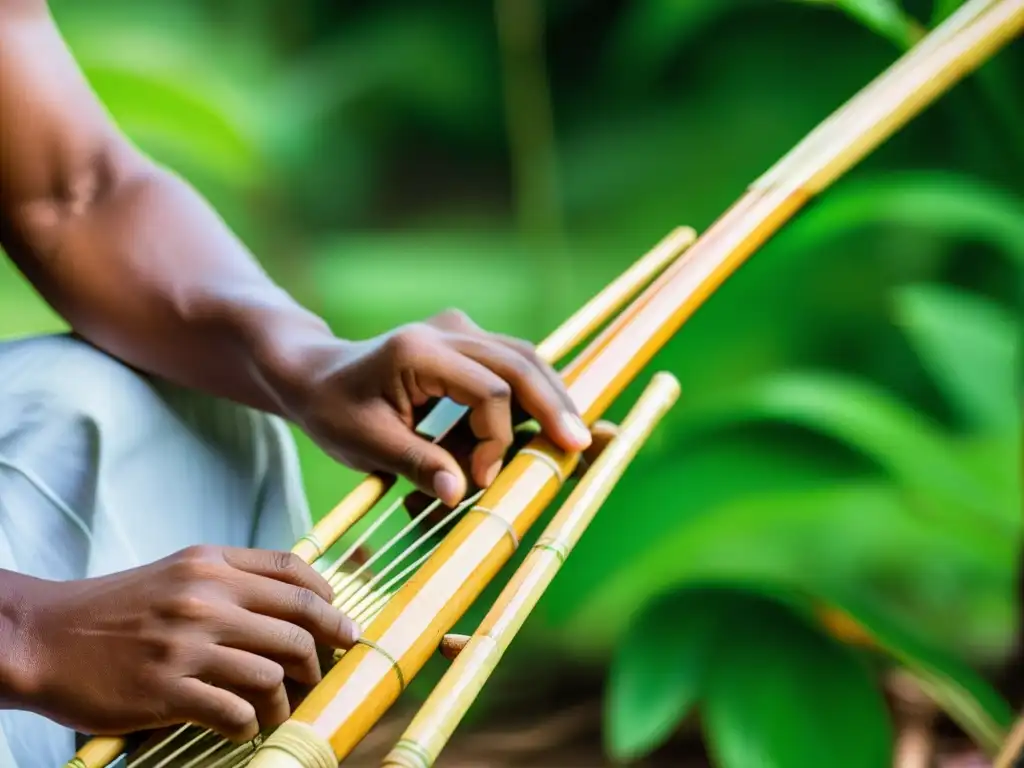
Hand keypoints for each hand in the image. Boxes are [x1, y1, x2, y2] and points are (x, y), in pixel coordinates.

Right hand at [12, 546, 358, 741]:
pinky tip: (243, 726)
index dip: (329, 602)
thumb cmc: (117, 608)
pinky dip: (250, 725)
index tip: (341, 627)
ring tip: (278, 710)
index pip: (294, 573)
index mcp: (210, 564)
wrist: (44, 636)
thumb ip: (232, 580)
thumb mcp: (178, 574)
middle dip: (321, 657)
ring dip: (286, 701)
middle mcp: (204, 598)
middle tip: (320, 676)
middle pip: (298, 626)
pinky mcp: (166, 690)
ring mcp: (186, 644)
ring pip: (274, 674)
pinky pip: (236, 712)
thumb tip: (297, 602)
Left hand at [267, 309, 592, 506]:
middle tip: (582, 445)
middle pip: (520, 363)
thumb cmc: (334, 409)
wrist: (315, 374)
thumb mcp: (363, 443)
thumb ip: (416, 463)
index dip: (497, 439)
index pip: (488, 391)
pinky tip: (547, 427)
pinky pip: (511, 366)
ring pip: (525, 359)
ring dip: (552, 398)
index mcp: (419, 351)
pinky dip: (533, 396)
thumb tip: (460, 494)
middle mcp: (449, 330)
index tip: (482, 480)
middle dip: (555, 407)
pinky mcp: (467, 341)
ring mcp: (461, 330)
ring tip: (577, 436)